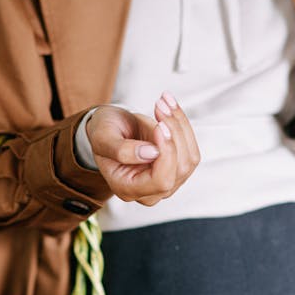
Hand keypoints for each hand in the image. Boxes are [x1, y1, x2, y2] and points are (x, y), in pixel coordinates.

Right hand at [87, 92, 199, 206]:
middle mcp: (149, 193)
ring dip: (179, 125)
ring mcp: (166, 183)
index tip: (159, 125)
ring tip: (162, 102)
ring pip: (189, 159)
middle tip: (159, 104)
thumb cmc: (104, 133)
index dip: (166, 153)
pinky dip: (183, 125)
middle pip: (179, 169)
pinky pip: (192, 150)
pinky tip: (170, 108)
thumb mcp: (103, 137)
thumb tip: (152, 153)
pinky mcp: (177, 170)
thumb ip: (121, 150)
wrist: (111, 129)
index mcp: (127, 189)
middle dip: (174, 133)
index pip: (160, 180)